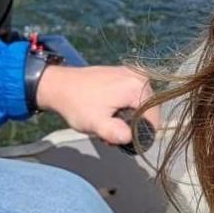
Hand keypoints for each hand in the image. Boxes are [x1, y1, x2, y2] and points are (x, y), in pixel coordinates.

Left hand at [34, 64, 157, 146]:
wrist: (59, 85)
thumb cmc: (77, 104)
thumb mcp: (96, 124)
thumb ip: (116, 133)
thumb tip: (132, 138)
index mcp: (137, 87)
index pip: (154, 120)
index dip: (140, 134)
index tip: (122, 139)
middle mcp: (139, 76)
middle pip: (148, 111)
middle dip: (133, 126)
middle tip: (111, 133)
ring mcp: (132, 73)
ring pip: (141, 105)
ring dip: (128, 118)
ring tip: (107, 124)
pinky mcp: (124, 73)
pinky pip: (134, 96)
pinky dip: (125, 107)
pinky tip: (109, 113)